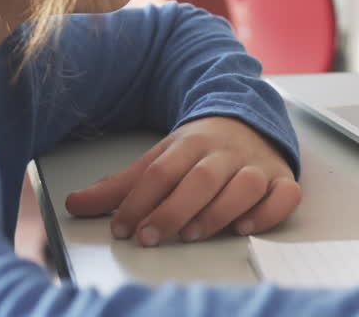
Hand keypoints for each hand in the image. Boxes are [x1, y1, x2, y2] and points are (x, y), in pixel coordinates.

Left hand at [64, 116, 300, 246]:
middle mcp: (226, 152)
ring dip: (219, 212)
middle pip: (202, 178)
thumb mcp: (159, 158)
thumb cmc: (200, 150)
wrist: (250, 120)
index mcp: (191, 143)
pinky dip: (268, 212)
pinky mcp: (282, 179)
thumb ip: (121, 186)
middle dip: (174, 209)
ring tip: (194, 234)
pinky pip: (284, 194)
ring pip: (244, 186)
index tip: (121, 228)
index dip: (140, 201)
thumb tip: (74, 203)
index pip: (162, 170)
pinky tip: (245, 227)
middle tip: (151, 237)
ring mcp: (257, 165)